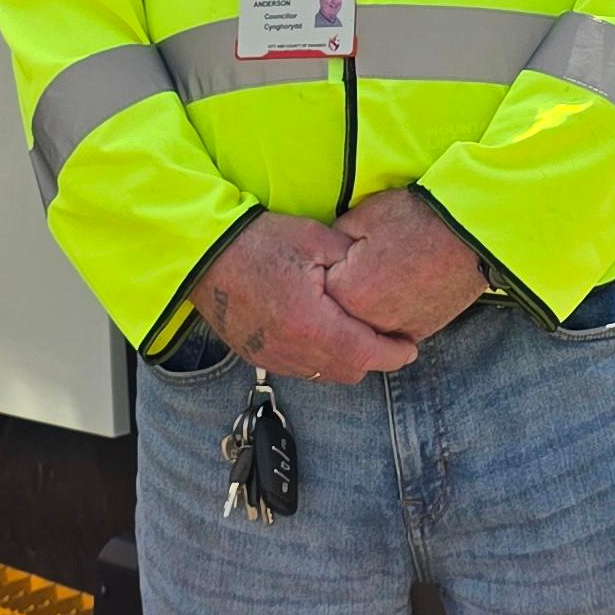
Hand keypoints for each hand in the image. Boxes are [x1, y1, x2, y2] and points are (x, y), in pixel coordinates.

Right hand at [192, 214, 416, 383]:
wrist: (204, 254)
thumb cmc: (259, 241)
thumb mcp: (316, 238)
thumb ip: (355, 259)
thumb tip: (382, 271)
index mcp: (312, 323)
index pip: (366, 353)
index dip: (394, 353)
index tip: (410, 346)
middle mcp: (293, 350)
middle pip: (349, 372)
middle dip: (373, 358)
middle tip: (387, 338)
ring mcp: (273, 356)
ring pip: (325, 375)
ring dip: (345, 360)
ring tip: (356, 335)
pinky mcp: (257, 356)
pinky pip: (300, 370)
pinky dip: (318, 359)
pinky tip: (322, 334)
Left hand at [322, 190, 488, 342]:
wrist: (468, 231)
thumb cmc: (415, 218)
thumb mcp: (361, 218)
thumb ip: (332, 245)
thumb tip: (322, 259)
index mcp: (348, 292)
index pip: (315, 293)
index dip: (318, 276)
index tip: (321, 267)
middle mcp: (369, 321)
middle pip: (337, 318)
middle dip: (336, 300)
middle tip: (344, 279)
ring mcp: (396, 330)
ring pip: (363, 330)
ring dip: (360, 314)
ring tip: (368, 286)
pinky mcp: (420, 332)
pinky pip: (391, 334)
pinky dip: (386, 320)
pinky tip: (388, 297)